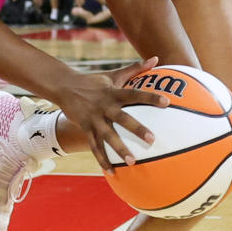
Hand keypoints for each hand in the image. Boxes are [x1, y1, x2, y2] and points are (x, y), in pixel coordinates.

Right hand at [54, 57, 169, 171]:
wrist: (64, 86)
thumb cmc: (95, 81)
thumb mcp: (114, 74)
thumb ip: (136, 68)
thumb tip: (156, 58)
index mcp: (113, 92)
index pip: (135, 94)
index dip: (150, 97)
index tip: (167, 102)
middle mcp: (104, 106)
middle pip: (122, 118)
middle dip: (136, 129)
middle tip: (152, 139)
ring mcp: (94, 119)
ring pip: (107, 136)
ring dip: (119, 149)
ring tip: (133, 161)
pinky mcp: (85, 128)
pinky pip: (95, 147)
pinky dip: (103, 160)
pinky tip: (112, 172)